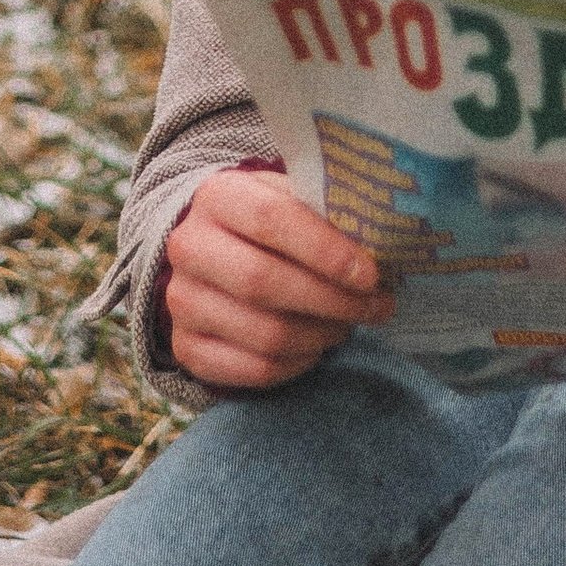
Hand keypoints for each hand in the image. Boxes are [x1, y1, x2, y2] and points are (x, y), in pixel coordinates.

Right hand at [162, 169, 393, 390]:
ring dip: (322, 335)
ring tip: (348, 325)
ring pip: (265, 334)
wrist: (214, 253)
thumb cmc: (271, 224)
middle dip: (332, 301)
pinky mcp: (187, 347)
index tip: (370, 275)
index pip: (270, 220)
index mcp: (217, 196)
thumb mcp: (292, 199)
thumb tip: (383, 243)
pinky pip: (255, 370)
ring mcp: (181, 301)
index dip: (325, 251)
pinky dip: (298, 364)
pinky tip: (317, 346)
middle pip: (264, 282)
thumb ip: (327, 214)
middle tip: (377, 308)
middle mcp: (188, 247)